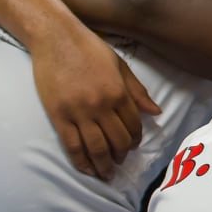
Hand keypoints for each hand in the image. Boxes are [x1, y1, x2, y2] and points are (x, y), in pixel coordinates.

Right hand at [30, 29, 160, 178]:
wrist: (55, 38)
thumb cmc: (89, 48)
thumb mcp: (120, 65)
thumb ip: (137, 91)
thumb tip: (156, 112)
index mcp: (119, 93)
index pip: (134, 125)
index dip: (136, 140)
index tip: (133, 146)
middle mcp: (101, 105)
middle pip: (117, 141)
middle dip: (122, 155)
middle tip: (121, 162)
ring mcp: (79, 112)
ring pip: (96, 148)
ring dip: (104, 164)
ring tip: (107, 173)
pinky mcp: (59, 115)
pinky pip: (72, 145)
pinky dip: (81, 161)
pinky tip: (87, 169)